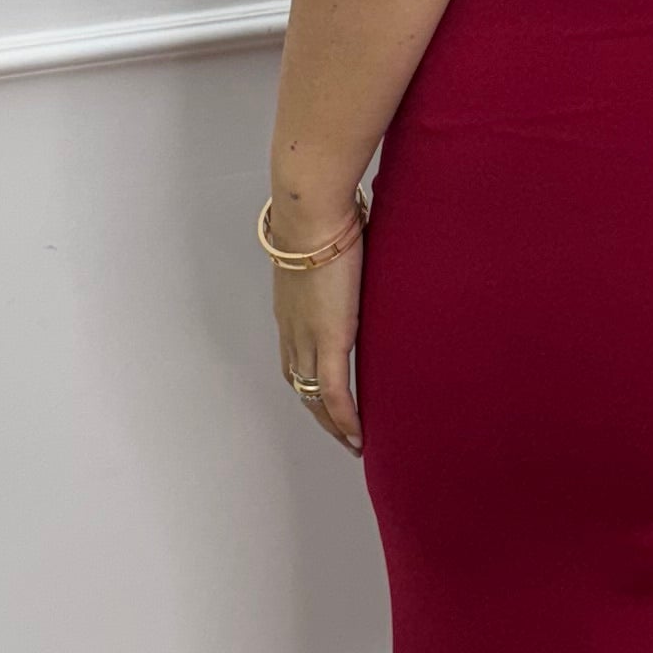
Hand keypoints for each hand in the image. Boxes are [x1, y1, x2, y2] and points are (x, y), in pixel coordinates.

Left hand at [270, 203, 366, 455]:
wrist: (312, 210)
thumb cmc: (323, 212)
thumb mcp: (330, 242)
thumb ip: (342, 253)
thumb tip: (361, 239)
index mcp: (291, 307)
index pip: (294, 356)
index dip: (308, 380)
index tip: (324, 398)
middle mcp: (292, 328)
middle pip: (299, 384)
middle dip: (318, 413)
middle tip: (340, 435)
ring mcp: (308, 336)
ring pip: (314, 395)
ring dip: (332, 423)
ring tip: (352, 443)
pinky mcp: (329, 338)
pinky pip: (335, 391)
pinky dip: (345, 417)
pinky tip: (358, 436)